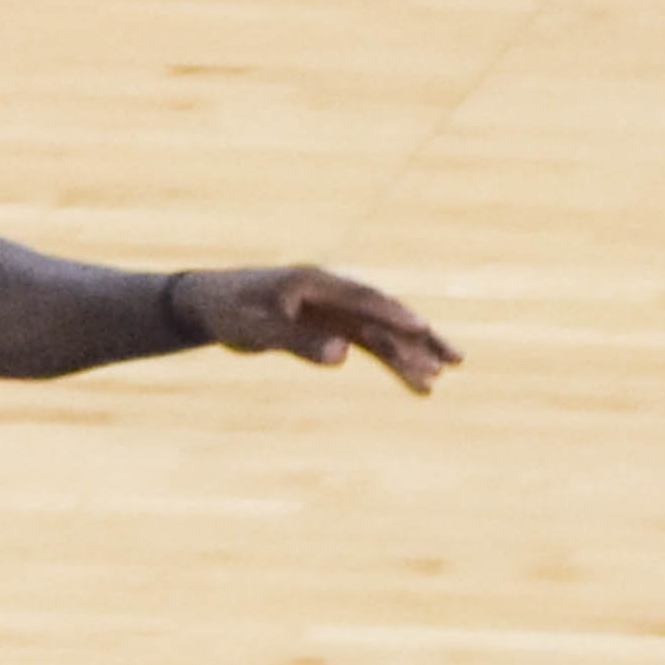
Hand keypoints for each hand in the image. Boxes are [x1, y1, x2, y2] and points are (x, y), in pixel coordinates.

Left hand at [180, 264, 455, 393]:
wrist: (208, 305)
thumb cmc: (230, 312)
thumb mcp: (259, 329)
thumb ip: (300, 340)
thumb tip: (344, 354)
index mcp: (317, 283)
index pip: (365, 299)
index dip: (395, 316)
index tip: (424, 330)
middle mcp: (333, 293)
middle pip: (384, 314)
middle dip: (419, 337)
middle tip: (455, 360)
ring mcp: (334, 309)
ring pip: (380, 332)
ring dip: (409, 354)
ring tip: (439, 378)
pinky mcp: (330, 325)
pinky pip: (368, 342)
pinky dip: (389, 359)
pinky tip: (412, 381)